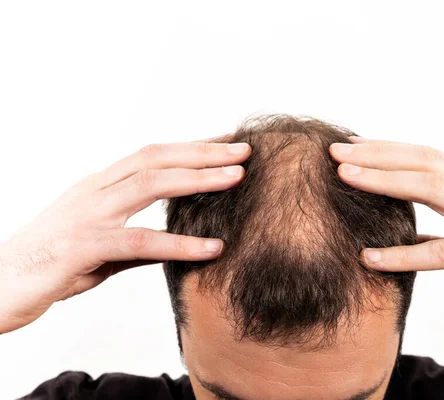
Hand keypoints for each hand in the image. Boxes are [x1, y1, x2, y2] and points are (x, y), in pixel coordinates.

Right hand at [0, 139, 250, 333]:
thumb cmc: (47, 266)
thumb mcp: (101, 249)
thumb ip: (137, 244)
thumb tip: (176, 246)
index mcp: (98, 187)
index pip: (152, 156)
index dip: (192, 147)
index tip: (226, 145)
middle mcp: (94, 192)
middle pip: (155, 159)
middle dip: (203, 152)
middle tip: (244, 151)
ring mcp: (86, 216)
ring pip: (148, 185)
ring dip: (197, 180)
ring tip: (237, 180)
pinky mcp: (81, 248)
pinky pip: (138, 242)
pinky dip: (179, 244)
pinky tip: (212, 248)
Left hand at [330, 137, 443, 329]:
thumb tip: (410, 237)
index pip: (427, 156)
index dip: (387, 149)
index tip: (351, 146)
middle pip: (424, 162)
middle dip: (377, 154)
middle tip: (335, 151)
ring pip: (432, 189)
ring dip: (385, 182)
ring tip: (345, 179)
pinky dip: (404, 254)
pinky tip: (371, 257)